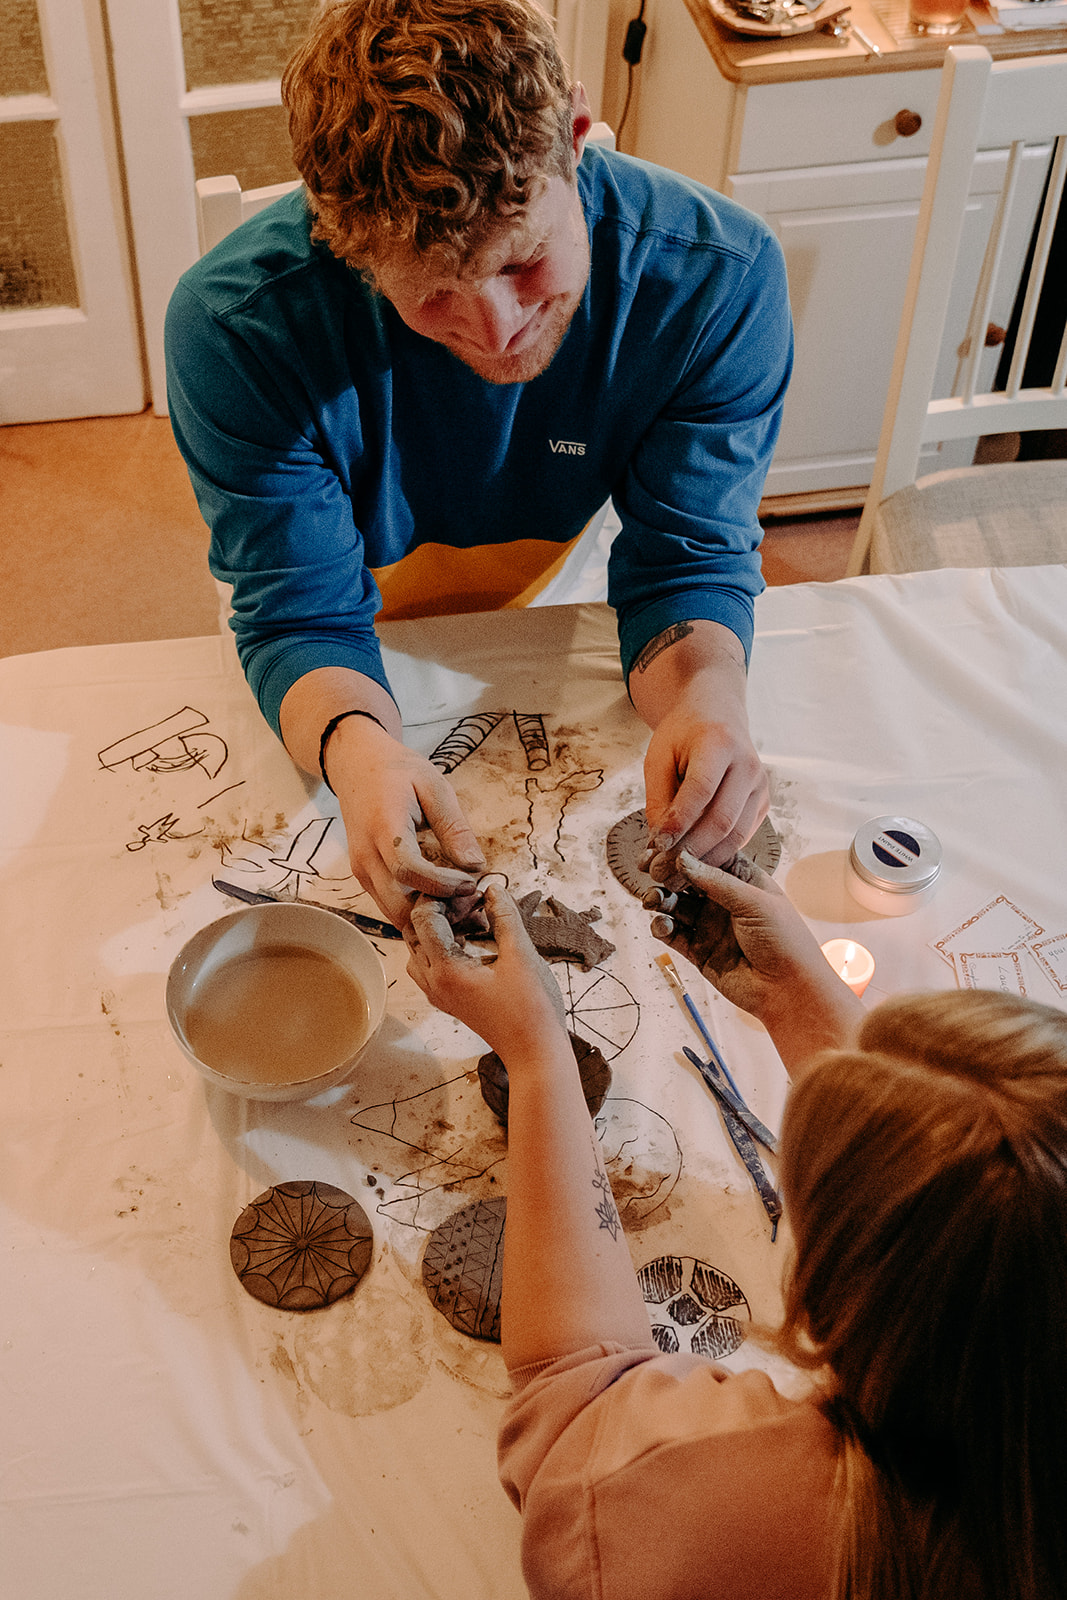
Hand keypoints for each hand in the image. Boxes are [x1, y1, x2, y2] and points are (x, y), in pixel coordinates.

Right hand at [328, 716, 486, 930]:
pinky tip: (439, 899)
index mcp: (383, 827)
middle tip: (468, 901)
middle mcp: (365, 855)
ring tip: (457, 903)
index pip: (408, 870)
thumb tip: (476, 865)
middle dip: (436, 911)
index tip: (470, 883)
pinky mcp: (363, 877)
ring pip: (392, 913)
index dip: (441, 884)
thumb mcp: (434, 787)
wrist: (357, 766)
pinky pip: (388, 905)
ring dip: (425, 916)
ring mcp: (360, 869)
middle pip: (397, 904)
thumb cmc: (398, 772)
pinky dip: (413, 911)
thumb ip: (454, 827)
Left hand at [405, 886, 567, 1058]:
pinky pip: (430, 966)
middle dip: (438, 910)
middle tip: (472, 902)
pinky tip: (474, 939)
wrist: (536, 1053)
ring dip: (438, 929)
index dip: (445, 897)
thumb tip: (493, 888)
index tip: (473, 892)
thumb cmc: (532, 1009)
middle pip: (413, 932)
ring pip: (419, 950)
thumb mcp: (522, 955)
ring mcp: (439, 994)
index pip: (423, 918)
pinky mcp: (450, 1000)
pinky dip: (443, 947)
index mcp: (446, 970)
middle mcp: (434, 983)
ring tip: (473, 920)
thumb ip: (505, 917)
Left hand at [642, 697, 768, 864]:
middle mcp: (748, 764)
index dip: (679, 822)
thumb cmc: (682, 737)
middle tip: (662, 872)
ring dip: (705, 860)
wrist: (716, 717)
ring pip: (736, 835)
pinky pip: (742, 836)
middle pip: (721, 819)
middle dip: (690, 851)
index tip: (657, 847)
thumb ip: (659, 799)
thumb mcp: (659, 757)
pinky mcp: (763, 803)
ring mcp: (760, 785)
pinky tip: (696, 865)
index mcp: (719, 743)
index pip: (700, 790)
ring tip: (676, 876)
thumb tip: (660, 844)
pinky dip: (719, 854)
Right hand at [648, 848, 863, 1072]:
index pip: (709, 858)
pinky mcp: (698, 950)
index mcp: (743, 881)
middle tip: (651, 874)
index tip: (664, 849)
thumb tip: (682, 858)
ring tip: (653, 902)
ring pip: (675, 906)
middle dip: (667, 876)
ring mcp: (710, 925)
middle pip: (687, 880)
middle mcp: (724, 901)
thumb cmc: (785, 941)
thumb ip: (716, 880)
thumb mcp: (754, 902)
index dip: (687, 853)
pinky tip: (661, 925)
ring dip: (661, 900)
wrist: (788, 991)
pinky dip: (661, 927)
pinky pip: (673, 934)